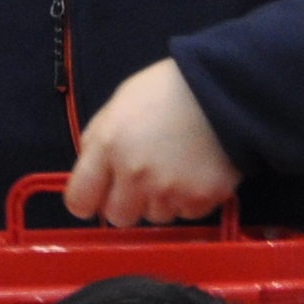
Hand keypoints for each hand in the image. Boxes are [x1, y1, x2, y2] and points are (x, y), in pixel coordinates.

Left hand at [64, 59, 237, 226]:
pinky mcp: (201, 198)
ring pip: (155, 216)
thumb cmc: (167, 90)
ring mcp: (169, 190)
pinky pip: (186, 213)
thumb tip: (91, 173)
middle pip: (118, 217)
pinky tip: (195, 172)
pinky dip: (190, 199)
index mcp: (108, 146)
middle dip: (126, 203)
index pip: (79, 200)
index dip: (87, 199)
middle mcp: (134, 174)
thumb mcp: (119, 104)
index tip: (98, 195)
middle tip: (142, 180)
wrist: (224, 87)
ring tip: (175, 168)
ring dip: (160, 200)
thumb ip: (98, 141)